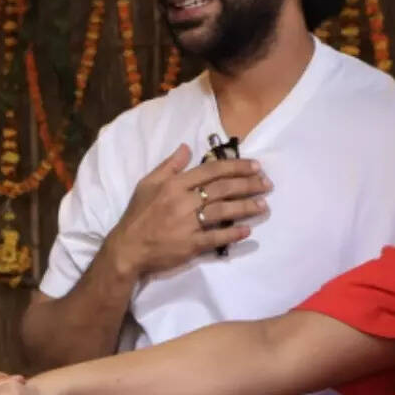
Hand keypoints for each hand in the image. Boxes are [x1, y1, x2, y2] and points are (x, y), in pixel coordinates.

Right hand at [109, 144, 269, 277]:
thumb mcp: (147, 184)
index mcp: (174, 184)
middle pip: (222, 189)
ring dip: (246, 207)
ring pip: (223, 211)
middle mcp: (183, 201)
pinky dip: (233, 234)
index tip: (254, 166)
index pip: (211, 170)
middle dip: (247, 184)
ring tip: (263, 204)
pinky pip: (216, 238)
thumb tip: (187, 147)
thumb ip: (169, 165)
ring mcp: (187, 224)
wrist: (128, 248)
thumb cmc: (138, 215)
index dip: (235, 167)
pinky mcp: (190, 245)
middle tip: (267, 183)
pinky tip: (247, 230)